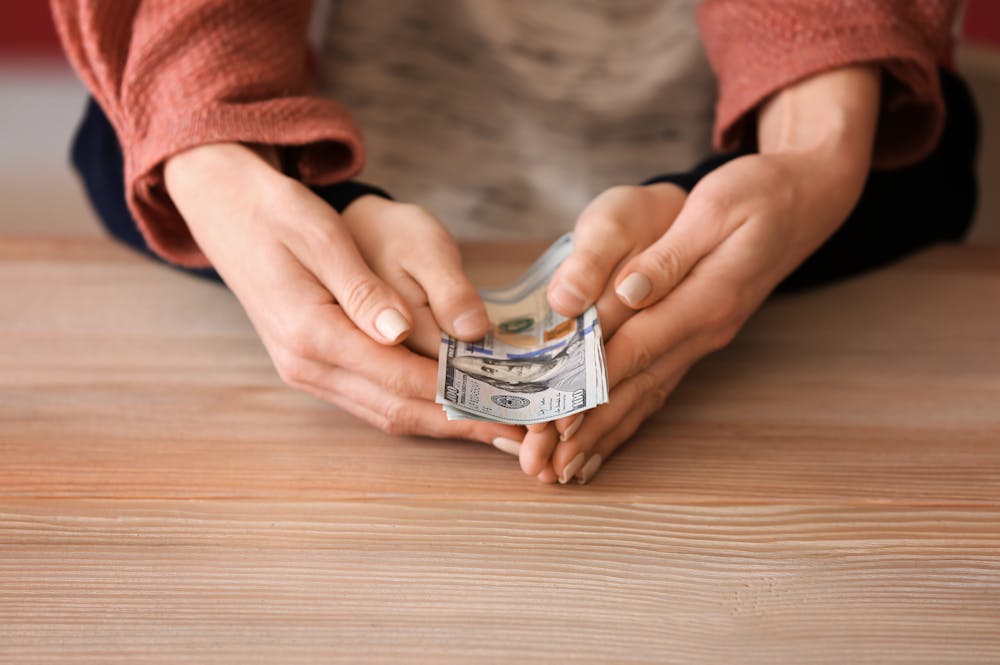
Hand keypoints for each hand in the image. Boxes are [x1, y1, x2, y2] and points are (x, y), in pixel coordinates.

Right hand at [164, 142, 524, 445]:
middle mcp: (306, 365)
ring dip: (440, 422)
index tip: (505, 406)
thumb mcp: (321, 236)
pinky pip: (370, 400)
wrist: (227, 212)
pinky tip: (448, 406)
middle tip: (516, 431)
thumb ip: (360, 288)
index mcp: (311, 333)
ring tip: (493, 427)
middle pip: (395, 409)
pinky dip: (414, 407)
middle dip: (459, 423)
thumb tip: (398, 331)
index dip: (455, 396)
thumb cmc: (277, 214)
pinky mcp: (313, 367)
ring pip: (383, 412)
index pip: (398, 377)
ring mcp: (306, 372)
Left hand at [523, 65, 881, 483]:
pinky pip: (659, 386)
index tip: (555, 416)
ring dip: (605, 434)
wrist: (807, 199)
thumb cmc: (760, 194)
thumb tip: (629, 291)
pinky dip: (629, 418)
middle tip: (547, 463)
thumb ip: (671, 255)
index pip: (637, 346)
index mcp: (708, 297)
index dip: (593, 382)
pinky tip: (606, 442)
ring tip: (566, 469)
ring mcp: (704, 338)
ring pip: (647, 395)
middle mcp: (706, 329)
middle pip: (637, 385)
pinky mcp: (699, 337)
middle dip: (589, 426)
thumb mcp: (717, 208)